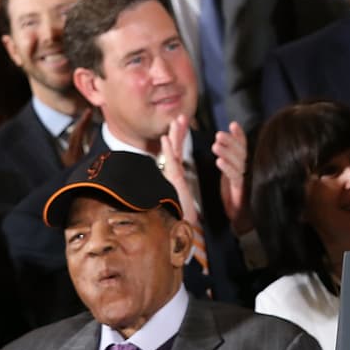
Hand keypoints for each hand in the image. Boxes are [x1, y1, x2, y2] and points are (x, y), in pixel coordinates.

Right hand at [158, 114, 202, 230]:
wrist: (181, 233)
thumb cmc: (182, 218)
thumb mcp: (184, 200)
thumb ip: (182, 191)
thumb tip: (181, 180)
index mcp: (177, 176)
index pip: (179, 153)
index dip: (181, 138)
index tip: (183, 123)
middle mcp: (172, 175)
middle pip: (176, 149)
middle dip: (178, 132)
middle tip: (180, 115)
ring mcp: (171, 178)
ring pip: (172, 153)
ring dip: (174, 136)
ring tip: (176, 120)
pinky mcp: (172, 183)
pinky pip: (171, 164)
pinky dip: (168, 151)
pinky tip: (166, 138)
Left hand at [212, 122, 251, 234]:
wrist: (240, 217)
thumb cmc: (233, 194)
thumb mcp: (230, 174)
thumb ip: (229, 159)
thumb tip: (220, 143)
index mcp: (244, 163)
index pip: (243, 145)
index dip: (239, 135)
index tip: (233, 124)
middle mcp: (247, 168)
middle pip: (241, 151)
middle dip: (230, 141)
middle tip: (218, 135)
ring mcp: (245, 178)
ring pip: (238, 161)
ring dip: (227, 152)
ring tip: (216, 145)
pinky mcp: (241, 189)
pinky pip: (234, 176)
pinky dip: (227, 167)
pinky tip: (219, 161)